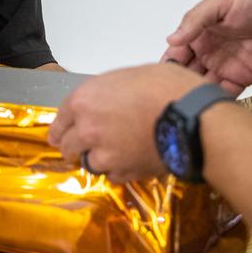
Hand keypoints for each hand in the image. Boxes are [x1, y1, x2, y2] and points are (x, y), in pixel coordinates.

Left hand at [47, 62, 196, 182]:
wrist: (191, 116)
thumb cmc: (166, 87)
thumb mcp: (130, 76)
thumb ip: (108, 92)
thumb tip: (108, 100)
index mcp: (84, 100)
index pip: (59, 121)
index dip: (60, 129)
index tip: (60, 136)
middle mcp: (87, 129)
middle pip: (68, 147)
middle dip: (74, 147)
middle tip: (84, 147)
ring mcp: (104, 154)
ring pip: (89, 163)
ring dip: (98, 160)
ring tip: (116, 152)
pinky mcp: (124, 172)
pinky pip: (112, 175)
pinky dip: (118, 170)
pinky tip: (131, 159)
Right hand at [163, 0, 251, 94]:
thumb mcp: (221, 3)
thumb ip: (196, 20)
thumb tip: (172, 38)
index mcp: (199, 32)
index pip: (175, 52)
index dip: (168, 64)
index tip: (162, 76)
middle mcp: (208, 50)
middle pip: (186, 72)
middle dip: (179, 83)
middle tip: (173, 94)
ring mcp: (224, 66)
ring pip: (202, 85)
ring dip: (195, 94)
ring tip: (189, 103)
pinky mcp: (241, 79)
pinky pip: (224, 94)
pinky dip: (216, 101)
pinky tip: (210, 106)